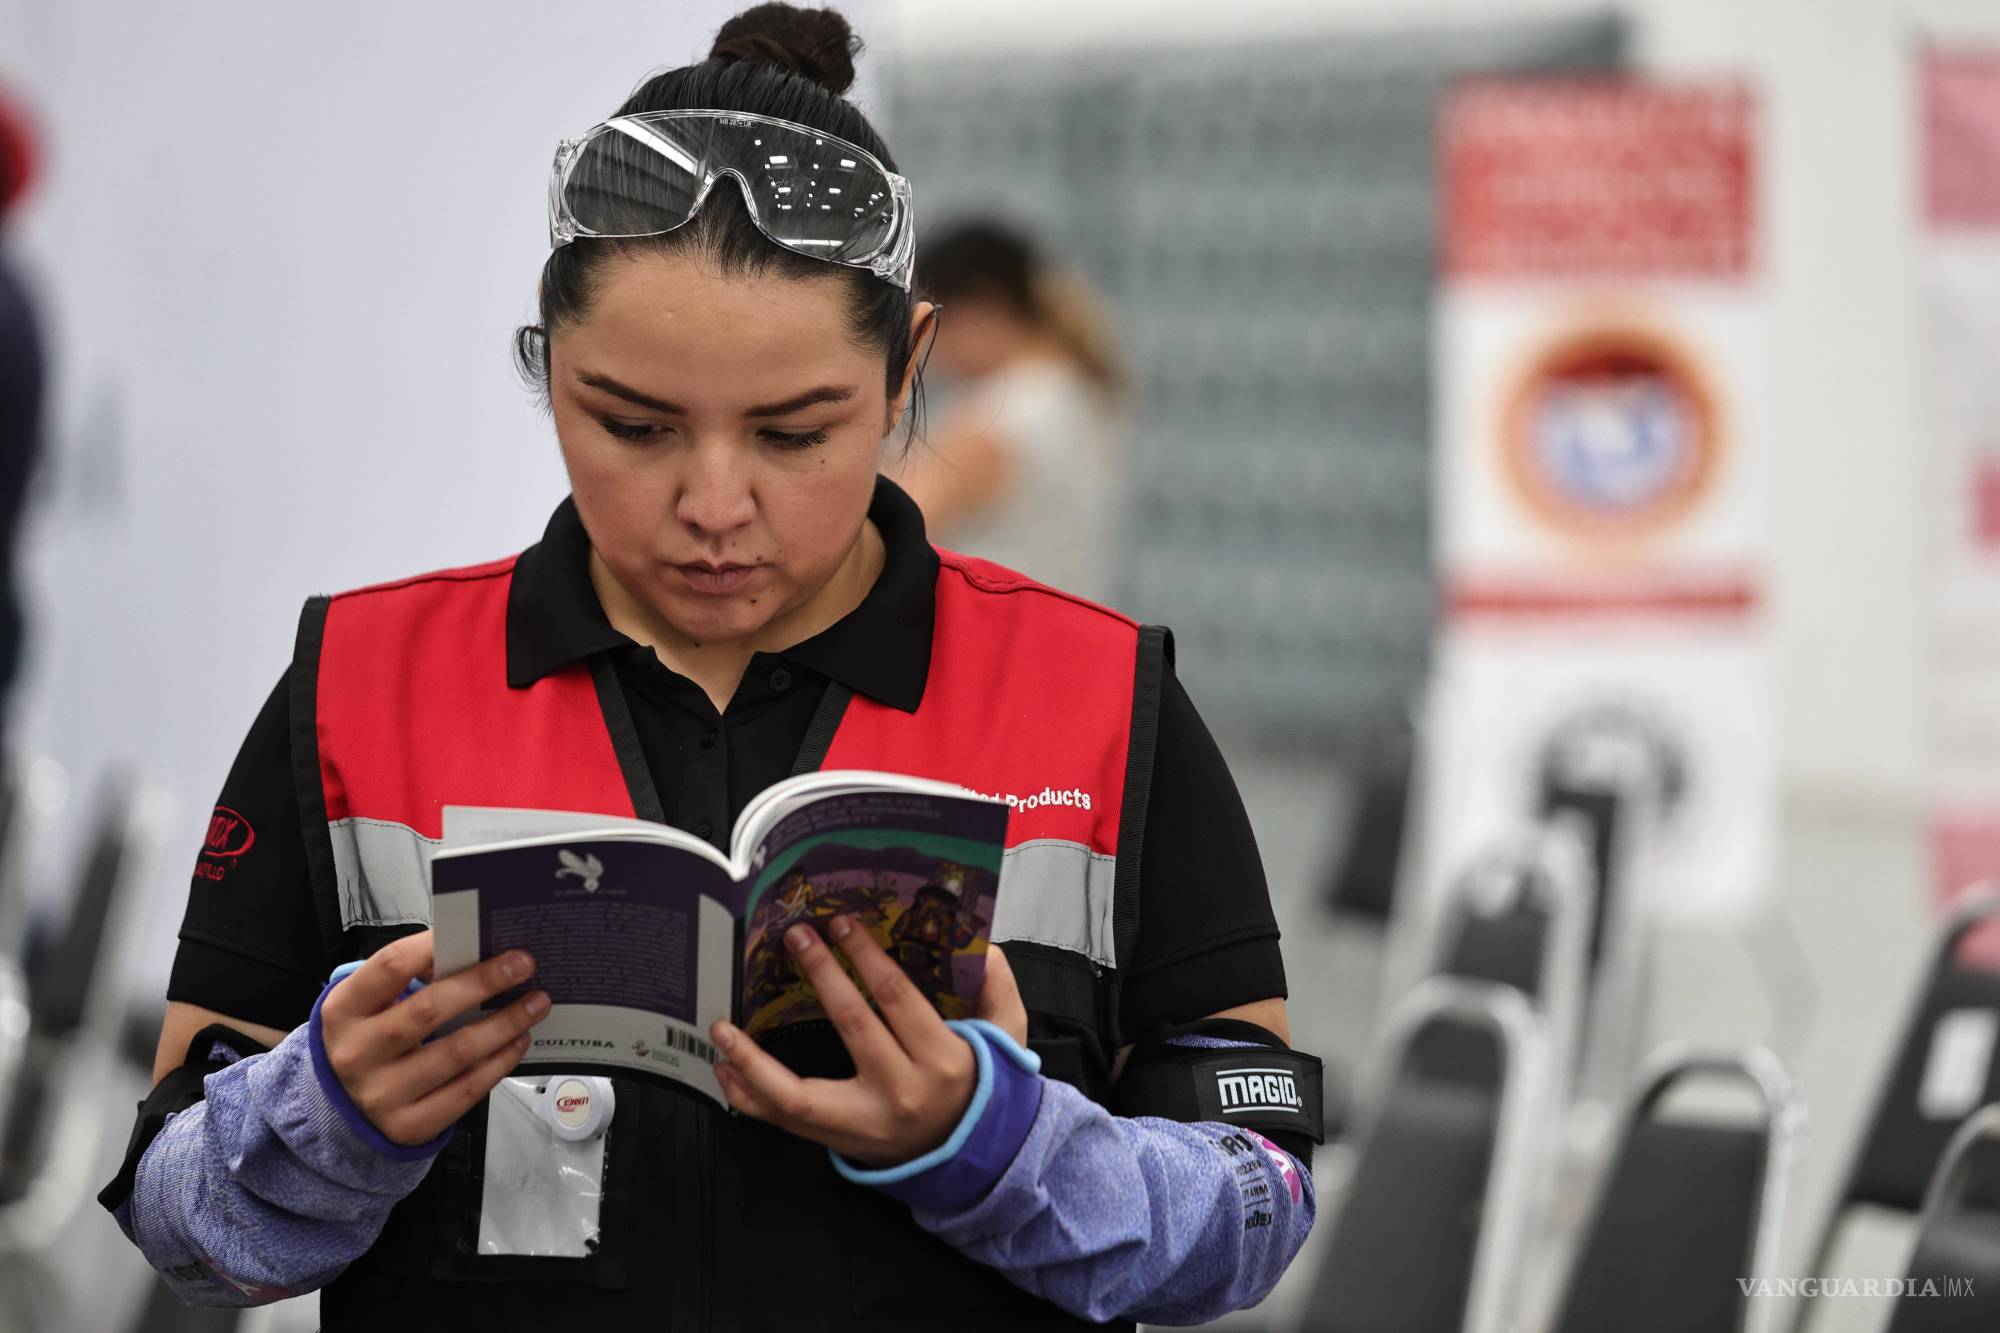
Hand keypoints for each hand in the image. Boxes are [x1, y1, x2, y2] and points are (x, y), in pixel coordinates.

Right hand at [319, 930, 550, 1146]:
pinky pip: (467, 1090)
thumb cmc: (371, 1040)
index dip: (434, 945)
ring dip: (506, 1024)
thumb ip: (411, 979)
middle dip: (484, 982)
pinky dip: (500, 1062)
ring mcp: (382, 1094)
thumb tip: (477, 952)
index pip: (390, 966)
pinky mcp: (409, 1126)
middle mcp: (357, 1053)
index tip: (479, 934)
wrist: (345, 1111)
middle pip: (429, 1009)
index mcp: (344, 1010)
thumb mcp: (372, 1006)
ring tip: (536, 1004)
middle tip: (524, 964)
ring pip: (457, 1052)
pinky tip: (518, 1041)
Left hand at [709, 917, 1027, 1165]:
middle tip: (796, 937)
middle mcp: (901, 1092)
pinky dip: (750, 1095)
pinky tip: (726, 1069)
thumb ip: (999, 994)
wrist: (970, 1158)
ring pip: (797, 1096)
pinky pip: (784, 1121)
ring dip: (754, 1059)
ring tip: (723, 1027)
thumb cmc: (980, 1090)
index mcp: (941, 1061)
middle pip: (852, 1026)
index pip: (897, 999)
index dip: (866, 958)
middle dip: (822, 975)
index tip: (842, 924)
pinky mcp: (839, 1140)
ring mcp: (864, 1123)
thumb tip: (985, 950)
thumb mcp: (1006, 1041)